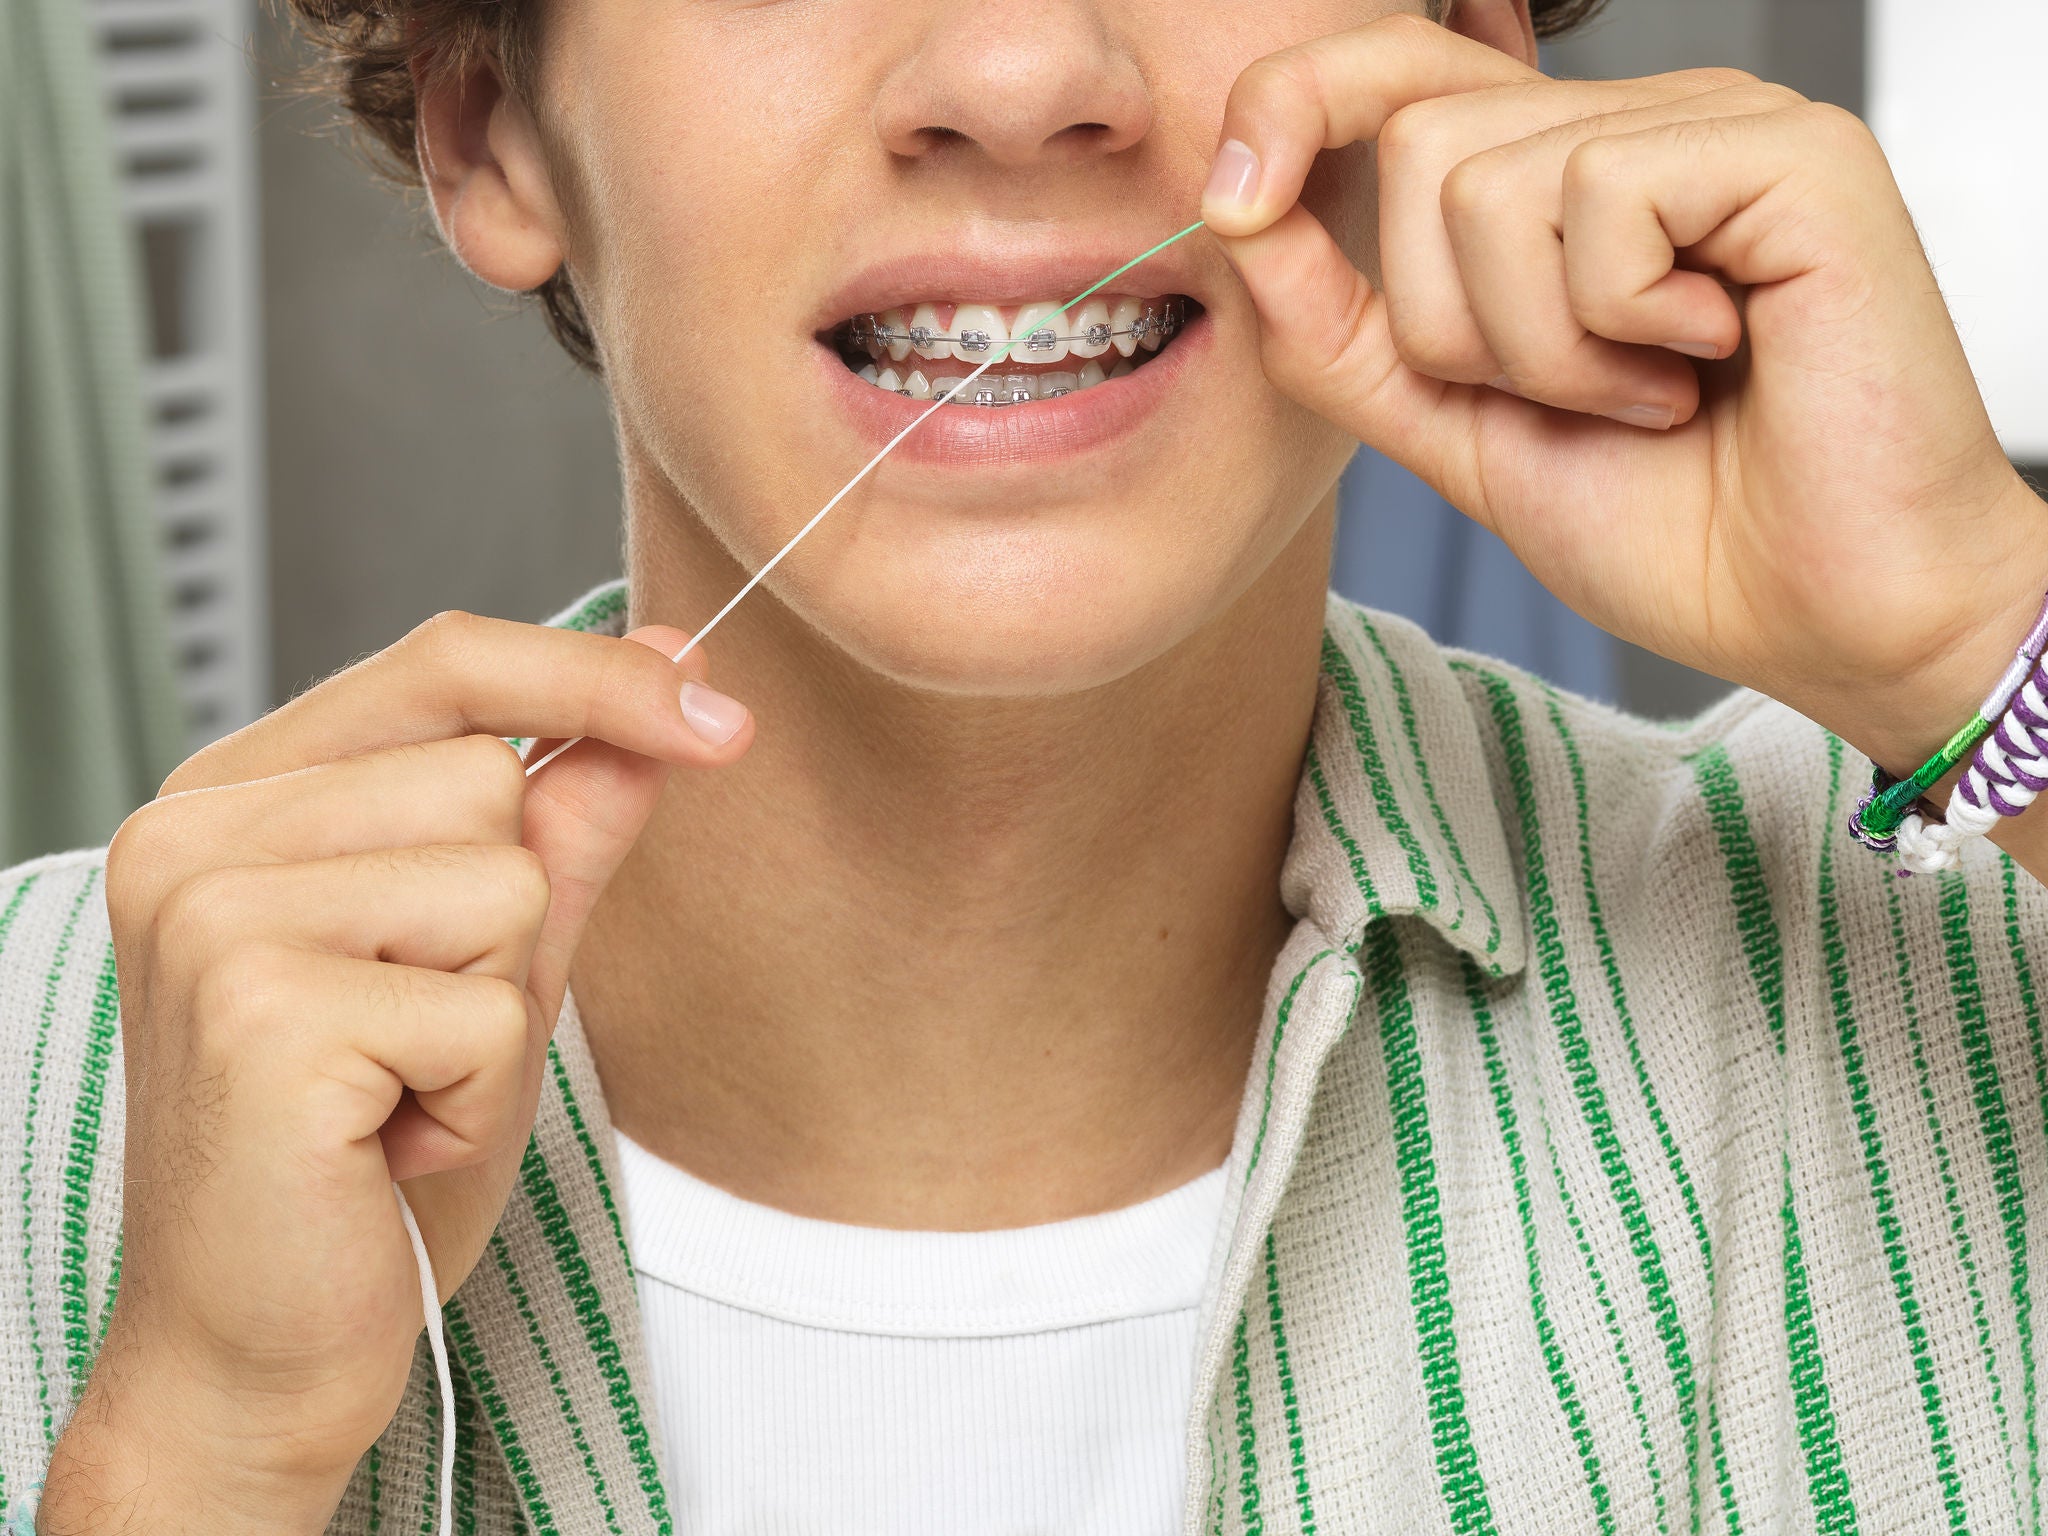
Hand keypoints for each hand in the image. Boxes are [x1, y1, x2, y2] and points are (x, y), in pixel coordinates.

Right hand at [40, 613, 751, 1533]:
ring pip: (500, 878)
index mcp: (238, 799)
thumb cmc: (368, 1157)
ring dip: (495, 1009)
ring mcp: (213, 915)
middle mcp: (196, 834)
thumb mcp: (494, 959)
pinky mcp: (261, 1013)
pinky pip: (490, 1003)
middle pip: (489, 773)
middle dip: (508, 920)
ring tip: (402, 1087)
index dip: (594, 675)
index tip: (716, 712)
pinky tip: (390, 1140)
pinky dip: (479, 1091)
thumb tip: (674, 673)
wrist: (264, 1348)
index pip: (443, 660)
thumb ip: (568, 816)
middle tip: (418, 1035)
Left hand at [1201, 15, 2047, 777]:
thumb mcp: (1461, 430)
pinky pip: (1595, 202)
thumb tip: (1238, 216)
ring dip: (1538, 346)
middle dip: (1448, 322)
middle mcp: (1638, 126)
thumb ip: (1348, 333)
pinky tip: (1708, 365)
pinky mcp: (1790, 153)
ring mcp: (1716, 127)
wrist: (1820, 615)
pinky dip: (1617, 327)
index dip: (1294, 107)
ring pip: (1485, 178)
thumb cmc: (1674, 527)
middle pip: (1415, 139)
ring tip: (1646, 394)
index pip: (1396, 76)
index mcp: (1562, 176)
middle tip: (1571, 398)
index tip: (1235, 200)